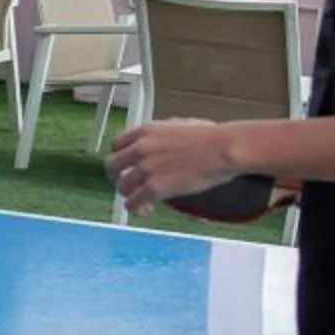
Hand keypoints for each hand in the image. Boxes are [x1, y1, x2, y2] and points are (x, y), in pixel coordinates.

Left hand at [104, 118, 245, 214]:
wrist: (223, 149)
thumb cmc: (209, 136)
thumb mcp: (178, 124)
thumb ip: (161, 133)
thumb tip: (158, 140)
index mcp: (145, 131)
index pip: (117, 145)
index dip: (120, 157)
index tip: (125, 165)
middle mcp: (140, 148)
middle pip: (111, 166)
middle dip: (116, 177)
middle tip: (125, 184)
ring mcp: (146, 169)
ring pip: (122, 187)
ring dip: (128, 195)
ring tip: (137, 200)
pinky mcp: (155, 188)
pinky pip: (134, 202)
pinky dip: (136, 207)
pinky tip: (142, 209)